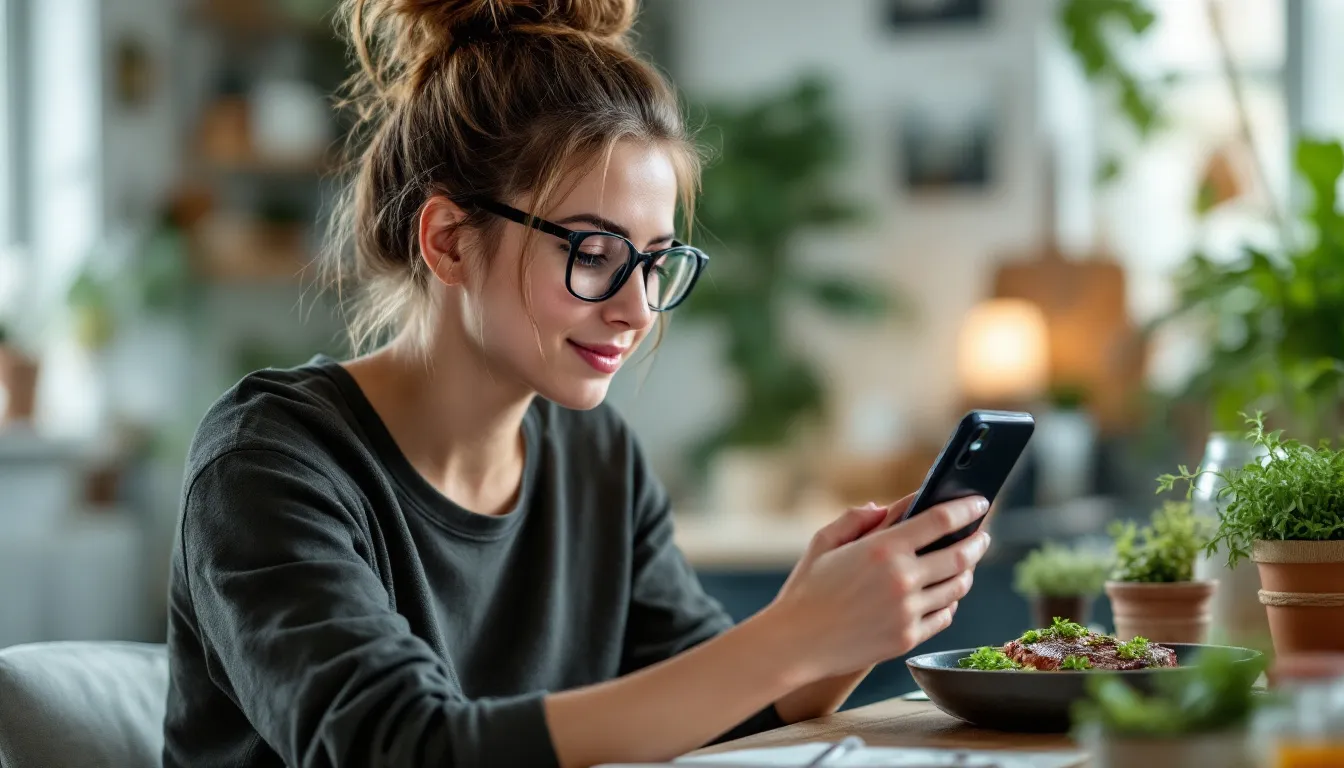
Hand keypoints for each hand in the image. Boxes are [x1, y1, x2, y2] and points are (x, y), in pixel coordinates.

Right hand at [767, 496, 991, 681]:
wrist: (796, 642)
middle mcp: (902, 579)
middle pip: (961, 556)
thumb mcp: (823, 542)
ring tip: (964, 565)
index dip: (966, 508)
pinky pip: (945, 616)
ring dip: (966, 572)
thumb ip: (856, 518)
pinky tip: (945, 595)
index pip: (941, 520)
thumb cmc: (807, 590)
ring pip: (958, 587)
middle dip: (977, 542)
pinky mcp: (908, 638)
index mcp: (882, 548)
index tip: (979, 503)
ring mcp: (908, 611)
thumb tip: (886, 508)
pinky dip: (950, 602)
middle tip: (981, 536)